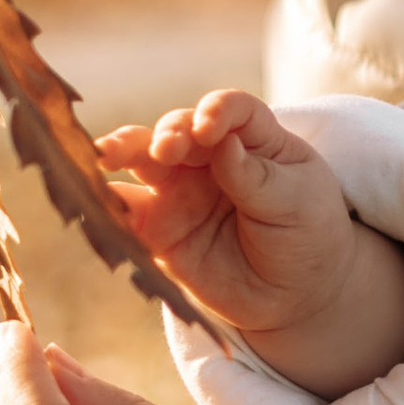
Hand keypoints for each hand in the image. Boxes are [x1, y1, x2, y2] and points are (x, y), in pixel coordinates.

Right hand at [102, 88, 403, 397]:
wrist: (298, 294)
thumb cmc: (306, 233)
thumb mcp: (296, 202)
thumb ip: (256, 176)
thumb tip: (222, 144)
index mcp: (251, 138)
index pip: (230, 109)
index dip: (217, 110)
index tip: (209, 126)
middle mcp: (208, 157)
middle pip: (176, 130)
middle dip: (167, 133)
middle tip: (166, 148)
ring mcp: (178, 190)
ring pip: (139, 160)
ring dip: (122, 152)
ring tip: (106, 155)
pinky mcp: (156, 229)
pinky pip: (125, 213)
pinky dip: (107, 205)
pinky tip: (97, 202)